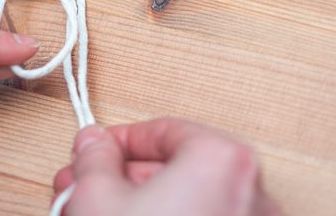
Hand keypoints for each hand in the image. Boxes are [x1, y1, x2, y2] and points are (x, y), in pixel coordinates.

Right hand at [53, 118, 281, 215]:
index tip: (94, 150)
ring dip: (139, 205)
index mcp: (221, 160)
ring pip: (188, 203)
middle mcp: (251, 193)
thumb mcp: (97, 197)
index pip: (164, 131)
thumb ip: (95, 159)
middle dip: (123, 178)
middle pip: (177, 169)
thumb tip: (94, 145)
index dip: (119, 140)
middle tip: (85, 185)